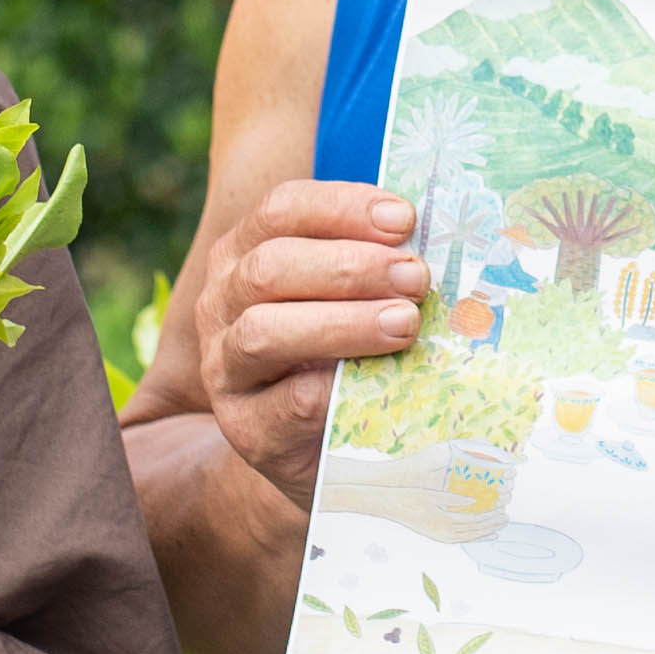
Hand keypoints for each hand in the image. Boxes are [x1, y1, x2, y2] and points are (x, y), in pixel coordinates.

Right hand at [192, 181, 431, 503]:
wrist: (317, 446)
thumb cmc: (341, 351)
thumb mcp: (347, 297)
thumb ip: (373, 266)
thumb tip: (433, 241)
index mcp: (244, 253)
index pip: (281, 211)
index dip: (342, 207)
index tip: (403, 219)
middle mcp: (221, 303)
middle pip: (270, 266)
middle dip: (350, 266)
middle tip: (414, 277)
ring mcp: (224, 368)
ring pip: (265, 331)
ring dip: (343, 323)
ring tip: (404, 323)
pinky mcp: (246, 427)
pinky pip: (288, 402)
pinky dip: (337, 387)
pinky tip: (379, 381)